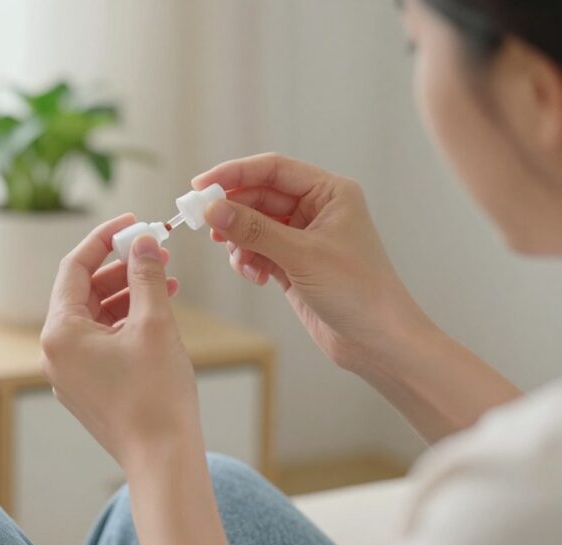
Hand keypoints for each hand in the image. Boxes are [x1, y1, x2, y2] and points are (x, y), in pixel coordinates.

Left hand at [40, 214, 201, 469]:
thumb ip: (146, 275)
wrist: (162, 458)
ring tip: (166, 280)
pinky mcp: (87, 388)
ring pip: (95, 317)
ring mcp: (69, 373)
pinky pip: (101, 342)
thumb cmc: (156, 395)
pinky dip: (126, 323)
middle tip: (156, 251)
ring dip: (128, 294)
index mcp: (60, 332)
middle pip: (84, 292)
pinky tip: (157, 313)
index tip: (132, 224)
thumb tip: (143, 242)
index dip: (104, 239)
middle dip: (121, 268)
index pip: (75, 268)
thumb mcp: (154, 323)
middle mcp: (55, 352)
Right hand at [192, 153, 432, 373]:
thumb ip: (254, 229)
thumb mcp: (301, 255)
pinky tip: (256, 277)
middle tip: (203, 224)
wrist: (378, 341)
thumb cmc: (357, 291)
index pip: (273, 170)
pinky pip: (258, 250)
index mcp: (329, 193)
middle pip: (259, 196)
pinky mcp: (293, 263)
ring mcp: (303, 237)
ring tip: (240, 260)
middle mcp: (316, 210)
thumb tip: (212, 210)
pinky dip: (248, 260)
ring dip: (240, 241)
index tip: (200, 186)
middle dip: (232, 211)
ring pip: (254, 225)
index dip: (234, 173)